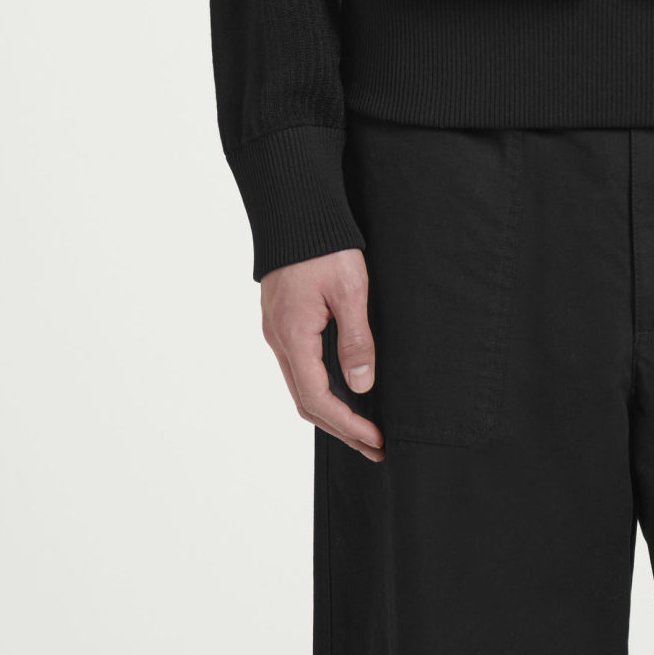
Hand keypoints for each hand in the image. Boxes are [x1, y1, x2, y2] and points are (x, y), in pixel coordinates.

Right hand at [260, 248, 384, 461]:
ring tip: (363, 427)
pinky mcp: (282, 320)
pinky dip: (320, 387)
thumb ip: (356, 338)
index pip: (318, 400)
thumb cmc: (323, 245)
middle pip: (306, 401)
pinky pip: (298, 366)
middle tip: (375, 446)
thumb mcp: (349, 290)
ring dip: (331, 410)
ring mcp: (277, 330)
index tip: (375, 440)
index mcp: (293, 337)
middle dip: (341, 428)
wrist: (294, 208)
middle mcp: (278, 340)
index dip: (348, 425)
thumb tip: (362, 385)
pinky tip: (342, 389)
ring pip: (300, 385)